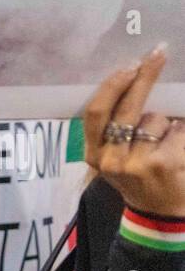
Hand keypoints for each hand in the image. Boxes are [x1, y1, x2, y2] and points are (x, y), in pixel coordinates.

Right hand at [83, 47, 184, 217]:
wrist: (160, 215)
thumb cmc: (139, 179)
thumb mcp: (116, 159)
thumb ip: (115, 130)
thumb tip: (131, 81)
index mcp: (94, 155)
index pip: (95, 113)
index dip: (112, 86)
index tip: (130, 65)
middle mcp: (110, 160)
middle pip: (124, 108)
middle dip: (143, 78)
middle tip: (157, 55)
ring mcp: (135, 163)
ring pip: (155, 119)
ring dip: (166, 124)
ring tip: (165, 145)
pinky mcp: (162, 164)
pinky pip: (176, 130)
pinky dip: (181, 135)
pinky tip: (176, 152)